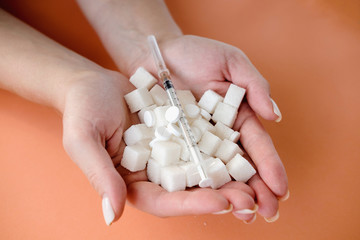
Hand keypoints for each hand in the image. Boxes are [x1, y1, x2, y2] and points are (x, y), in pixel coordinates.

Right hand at [62, 70, 257, 224]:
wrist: (93, 83)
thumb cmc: (82, 111)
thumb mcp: (84, 141)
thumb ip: (100, 176)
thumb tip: (113, 216)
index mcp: (132, 183)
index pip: (164, 201)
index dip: (192, 205)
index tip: (221, 202)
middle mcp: (155, 173)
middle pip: (191, 192)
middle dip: (222, 197)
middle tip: (252, 201)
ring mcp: (170, 153)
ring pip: (203, 170)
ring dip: (231, 178)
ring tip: (258, 183)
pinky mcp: (181, 133)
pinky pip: (205, 143)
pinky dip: (224, 150)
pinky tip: (246, 151)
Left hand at [124, 35, 288, 220]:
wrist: (157, 54)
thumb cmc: (195, 53)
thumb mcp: (231, 62)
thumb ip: (255, 86)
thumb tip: (275, 117)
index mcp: (237, 117)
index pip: (257, 146)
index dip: (270, 167)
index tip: (281, 190)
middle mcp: (219, 135)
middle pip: (239, 166)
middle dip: (255, 189)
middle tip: (265, 212)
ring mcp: (195, 142)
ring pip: (215, 171)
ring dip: (229, 193)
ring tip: (242, 212)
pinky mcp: (172, 144)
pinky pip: (185, 165)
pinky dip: (196, 183)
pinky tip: (206, 200)